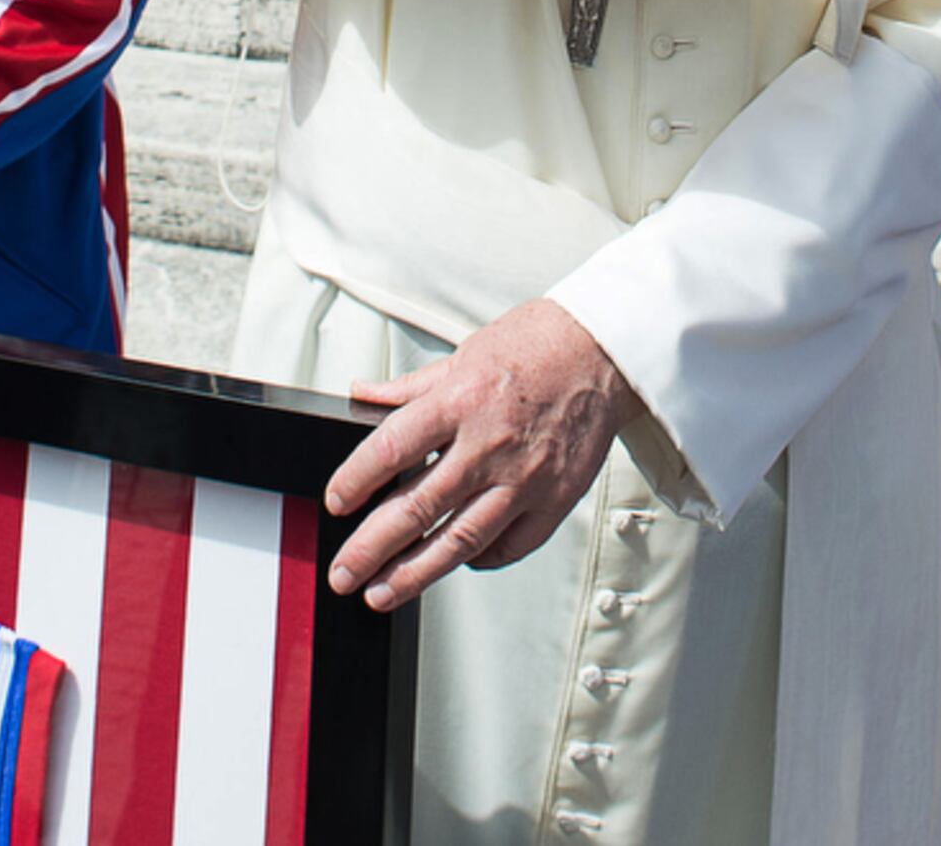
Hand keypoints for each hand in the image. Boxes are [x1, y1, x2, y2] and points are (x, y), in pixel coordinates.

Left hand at [324, 298, 627, 611]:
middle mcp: (490, 444)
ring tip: (382, 594)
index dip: (355, 481)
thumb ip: (410, 387)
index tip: (336, 503)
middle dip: (372, 548)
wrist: (604, 351)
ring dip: (415, 572)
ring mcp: (525, 477)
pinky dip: (479, 560)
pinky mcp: (556, 499)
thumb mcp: (463, 353)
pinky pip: (511, 545)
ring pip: (460, 539)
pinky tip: (455, 564)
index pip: (391, 450)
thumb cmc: (536, 345)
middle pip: (418, 508)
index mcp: (460, 400)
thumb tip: (363, 395)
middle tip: (344, 573)